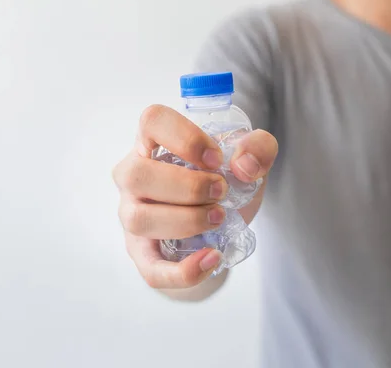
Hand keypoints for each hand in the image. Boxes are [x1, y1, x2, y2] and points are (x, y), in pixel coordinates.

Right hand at [112, 104, 277, 288]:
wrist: (216, 228)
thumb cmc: (221, 184)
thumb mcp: (248, 161)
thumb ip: (258, 149)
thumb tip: (245, 165)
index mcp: (153, 142)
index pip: (151, 121)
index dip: (184, 137)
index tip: (216, 158)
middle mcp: (133, 176)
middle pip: (137, 174)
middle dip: (187, 186)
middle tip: (222, 192)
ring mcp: (132, 215)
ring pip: (139, 219)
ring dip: (185, 220)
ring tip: (218, 218)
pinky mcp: (142, 254)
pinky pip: (151, 268)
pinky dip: (184, 270)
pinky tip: (211, 258)